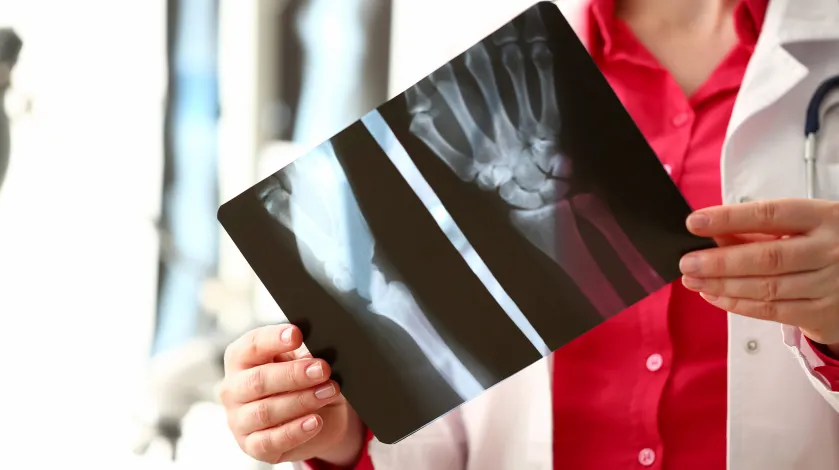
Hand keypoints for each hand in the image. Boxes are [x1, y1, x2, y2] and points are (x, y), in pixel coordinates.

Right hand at [220, 324, 364, 464]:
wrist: (318, 417)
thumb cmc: (302, 381)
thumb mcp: (304, 360)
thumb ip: (304, 353)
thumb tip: (314, 352)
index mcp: (241, 359)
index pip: (251, 345)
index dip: (274, 339)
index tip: (297, 335)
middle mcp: (233, 389)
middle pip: (258, 380)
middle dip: (294, 374)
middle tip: (323, 369)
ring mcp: (239, 420)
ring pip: (266, 411)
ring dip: (302, 401)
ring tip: (328, 392)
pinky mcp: (252, 446)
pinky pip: (271, 441)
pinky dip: (296, 431)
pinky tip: (315, 421)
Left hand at [679, 198, 838, 348]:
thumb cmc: (826, 246)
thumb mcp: (802, 227)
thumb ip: (759, 230)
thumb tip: (713, 235)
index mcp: (823, 217)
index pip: (770, 215)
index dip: (730, 218)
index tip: (695, 222)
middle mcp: (830, 250)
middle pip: (766, 257)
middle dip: (720, 262)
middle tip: (688, 262)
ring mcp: (829, 284)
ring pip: (766, 288)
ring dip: (722, 286)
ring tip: (694, 280)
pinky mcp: (823, 314)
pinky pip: (773, 311)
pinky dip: (738, 304)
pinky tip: (715, 296)